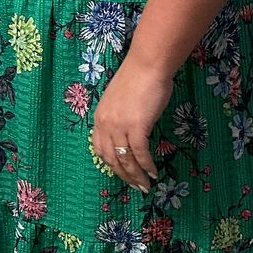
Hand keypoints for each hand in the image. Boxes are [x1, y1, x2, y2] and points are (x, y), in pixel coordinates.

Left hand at [90, 56, 174, 191]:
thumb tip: (127, 133)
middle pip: (111, 158)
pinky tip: (153, 172)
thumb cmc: (137, 78)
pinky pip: (140, 153)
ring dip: (136, 175)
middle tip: (136, 187)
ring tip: (145, 185)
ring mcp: (120, 126)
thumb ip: (118, 117)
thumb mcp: (119, 100)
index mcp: (99, 117)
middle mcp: (105, 124)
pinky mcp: (137, 126)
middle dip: (124, 175)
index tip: (121, 173)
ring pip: (126, 159)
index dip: (110, 164)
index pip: (99, 148)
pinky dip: (147, 165)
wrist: (147, 66)